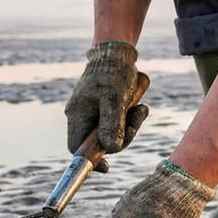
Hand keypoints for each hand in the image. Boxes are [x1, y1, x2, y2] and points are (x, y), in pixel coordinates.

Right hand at [65, 41, 150, 170]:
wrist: (117, 51)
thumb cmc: (113, 72)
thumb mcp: (114, 98)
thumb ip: (112, 124)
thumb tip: (110, 150)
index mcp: (77, 114)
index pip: (76, 148)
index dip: (89, 160)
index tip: (107, 166)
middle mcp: (82, 115)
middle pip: (99, 142)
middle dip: (122, 134)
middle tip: (138, 116)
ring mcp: (93, 112)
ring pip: (112, 132)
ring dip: (130, 123)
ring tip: (140, 107)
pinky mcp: (105, 108)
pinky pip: (118, 122)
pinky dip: (130, 116)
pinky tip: (138, 104)